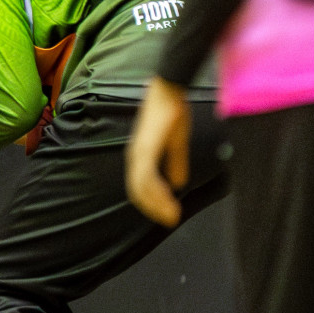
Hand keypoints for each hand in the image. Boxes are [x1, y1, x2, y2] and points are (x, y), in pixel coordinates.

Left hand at [125, 76, 191, 227]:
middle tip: (170, 220)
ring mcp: (139, 153)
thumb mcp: (176, 143)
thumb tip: (177, 184)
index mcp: (141, 156)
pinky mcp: (146, 149)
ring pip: (142, 188)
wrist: (170, 91)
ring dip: (157, 204)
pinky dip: (157, 191)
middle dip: (154, 208)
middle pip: (138, 192)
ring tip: (171, 215)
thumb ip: (176, 163)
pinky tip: (169, 199)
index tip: (168, 214)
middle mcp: (135, 156)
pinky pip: (147, 176)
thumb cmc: (172, 112)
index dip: (153, 202)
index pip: (141, 187)